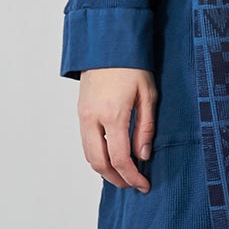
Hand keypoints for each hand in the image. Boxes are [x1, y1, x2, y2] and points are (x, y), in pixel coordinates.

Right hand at [76, 68, 157, 191]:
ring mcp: (83, 115)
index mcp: (113, 114)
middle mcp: (93, 118)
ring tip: (123, 174)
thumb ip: (145, 128)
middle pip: (99, 163)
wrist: (107, 43)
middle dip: (115, 179)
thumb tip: (143, 156)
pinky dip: (97, 155)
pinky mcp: (80, 112)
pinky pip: (86, 142)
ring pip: (89, 155)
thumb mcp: (148, 95)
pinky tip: (111, 157)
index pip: (120, 158)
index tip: (144, 185)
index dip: (132, 177)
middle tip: (132, 184)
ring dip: (105, 170)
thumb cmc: (131, 65)